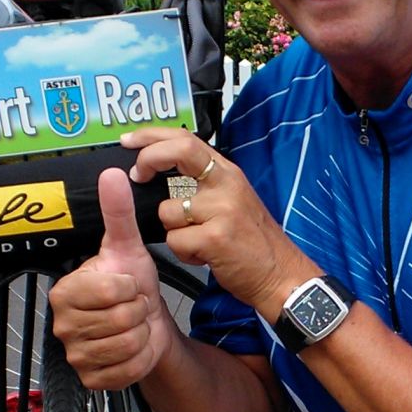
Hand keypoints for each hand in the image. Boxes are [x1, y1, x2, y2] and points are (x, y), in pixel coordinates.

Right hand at [48, 168, 177, 389]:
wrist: (145, 321)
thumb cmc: (131, 282)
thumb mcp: (127, 246)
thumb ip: (117, 211)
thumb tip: (110, 173)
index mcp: (64, 291)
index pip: (109, 290)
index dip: (129, 286)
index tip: (126, 284)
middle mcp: (62, 324)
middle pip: (120, 320)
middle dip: (137, 309)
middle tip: (131, 303)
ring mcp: (75, 354)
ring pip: (126, 344)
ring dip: (140, 332)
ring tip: (133, 322)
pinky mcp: (91, 379)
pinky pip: (127, 370)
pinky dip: (140, 357)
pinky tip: (133, 345)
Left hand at [121, 128, 314, 319]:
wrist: (281, 275)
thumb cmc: (252, 240)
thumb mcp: (232, 198)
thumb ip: (203, 182)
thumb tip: (160, 170)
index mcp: (227, 172)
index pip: (186, 138)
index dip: (152, 136)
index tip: (130, 141)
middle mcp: (226, 184)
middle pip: (179, 151)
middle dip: (148, 159)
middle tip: (137, 175)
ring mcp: (222, 209)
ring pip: (167, 210)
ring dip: (172, 230)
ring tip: (196, 240)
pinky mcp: (216, 237)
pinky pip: (175, 241)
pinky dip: (183, 253)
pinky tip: (204, 256)